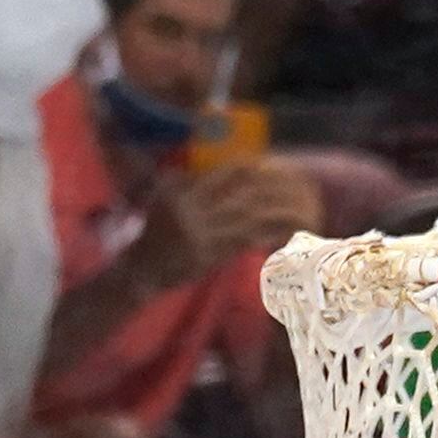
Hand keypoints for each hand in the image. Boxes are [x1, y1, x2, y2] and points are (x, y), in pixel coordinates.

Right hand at [132, 157, 324, 289]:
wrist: (139, 271)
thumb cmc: (155, 235)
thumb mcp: (166, 201)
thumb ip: (190, 185)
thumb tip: (226, 171)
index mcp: (182, 193)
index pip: (223, 175)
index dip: (249, 169)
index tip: (268, 165)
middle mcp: (191, 212)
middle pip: (241, 196)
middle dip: (271, 191)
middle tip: (294, 187)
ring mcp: (200, 236)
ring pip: (247, 219)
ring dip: (275, 214)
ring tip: (298, 210)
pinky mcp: (207, 257)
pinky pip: (242, 243)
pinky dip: (263, 237)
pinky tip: (281, 234)